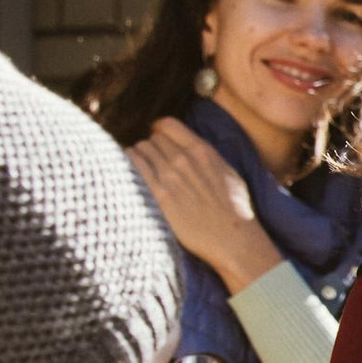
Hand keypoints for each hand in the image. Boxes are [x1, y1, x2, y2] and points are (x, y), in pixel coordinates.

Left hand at [130, 119, 279, 292]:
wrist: (232, 237)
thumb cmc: (234, 208)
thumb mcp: (227, 171)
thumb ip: (205, 156)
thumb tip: (189, 147)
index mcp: (202, 150)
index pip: (167, 125)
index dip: (158, 130)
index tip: (157, 138)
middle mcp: (183, 159)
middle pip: (152, 139)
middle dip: (151, 148)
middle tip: (152, 162)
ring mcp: (168, 176)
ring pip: (139, 150)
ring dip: (138, 158)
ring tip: (141, 171)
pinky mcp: (157, 195)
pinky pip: (132, 167)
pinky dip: (128, 166)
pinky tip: (129, 175)